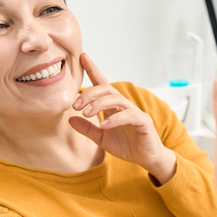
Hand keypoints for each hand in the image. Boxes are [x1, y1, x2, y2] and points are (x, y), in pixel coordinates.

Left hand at [69, 53, 176, 184]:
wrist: (146, 158)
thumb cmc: (126, 146)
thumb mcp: (101, 138)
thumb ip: (87, 129)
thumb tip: (70, 119)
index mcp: (112, 106)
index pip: (102, 84)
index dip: (93, 70)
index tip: (82, 57)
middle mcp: (123, 105)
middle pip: (106, 89)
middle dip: (90, 93)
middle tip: (75, 104)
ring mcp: (134, 112)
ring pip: (116, 99)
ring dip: (99, 104)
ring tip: (86, 113)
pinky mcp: (143, 122)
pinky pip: (129, 115)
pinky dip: (115, 119)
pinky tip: (104, 125)